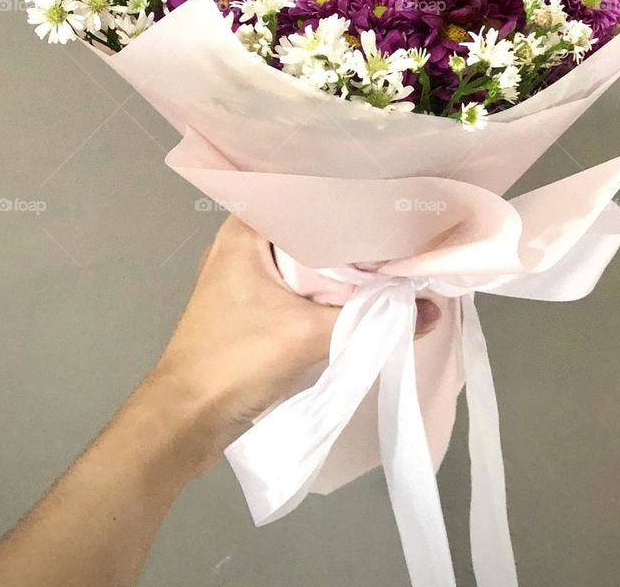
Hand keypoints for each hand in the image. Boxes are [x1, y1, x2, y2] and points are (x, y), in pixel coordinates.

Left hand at [134, 218, 439, 476]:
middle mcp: (244, 242)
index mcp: (246, 229)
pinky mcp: (253, 307)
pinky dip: (328, 290)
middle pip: (312, 229)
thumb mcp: (307, 336)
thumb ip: (369, 319)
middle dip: (355, 234)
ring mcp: (246, 276)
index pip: (309, 197)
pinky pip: (300, 286)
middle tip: (407, 230)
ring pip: (308, 260)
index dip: (353, 199)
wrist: (186, 421)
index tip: (397, 199)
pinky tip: (364, 293)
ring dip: (343, 266)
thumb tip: (433, 310)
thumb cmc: (235, 360)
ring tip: (395, 257)